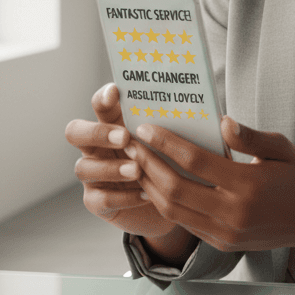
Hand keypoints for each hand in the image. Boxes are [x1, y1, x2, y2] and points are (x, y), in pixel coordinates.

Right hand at [65, 83, 181, 239]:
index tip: (116, 92)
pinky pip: (99, 198)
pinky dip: (122, 196)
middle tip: (125, 137)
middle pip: (74, 132)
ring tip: (137, 170)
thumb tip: (219, 118)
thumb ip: (185, 127)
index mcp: (114, 122)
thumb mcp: (179, 141)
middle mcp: (97, 145)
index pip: (100, 104)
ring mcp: (94, 173)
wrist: (172, 202)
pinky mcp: (97, 200)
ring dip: (111, 167)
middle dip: (97, 132)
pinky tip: (145, 195)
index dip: (103, 97)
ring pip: (83, 167)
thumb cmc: (174, 162)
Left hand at [128, 115, 294, 253]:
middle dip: (148, 165)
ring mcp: (225, 232)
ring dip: (150, 187)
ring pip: (174, 211)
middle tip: (131, 145)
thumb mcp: (280, 148)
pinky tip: (155, 186)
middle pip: (176, 189)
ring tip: (136, 164)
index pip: (195, 161)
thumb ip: (249, 136)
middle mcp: (233, 212)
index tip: (145, 127)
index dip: (166, 143)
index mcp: (247, 185)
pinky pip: (185, 223)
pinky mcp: (221, 243)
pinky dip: (165, 204)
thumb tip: (221, 121)